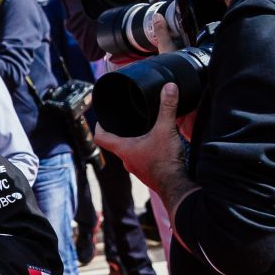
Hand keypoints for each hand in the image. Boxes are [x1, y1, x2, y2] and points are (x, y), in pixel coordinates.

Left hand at [94, 81, 189, 199]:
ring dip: (135, 142)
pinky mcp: (149, 173)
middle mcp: (126, 160)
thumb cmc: (166, 161)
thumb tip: (169, 87)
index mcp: (123, 149)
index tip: (101, 118)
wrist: (176, 186)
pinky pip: (143, 160)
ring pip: (131, 152)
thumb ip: (167, 107)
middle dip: (122, 132)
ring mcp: (137, 168)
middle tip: (128, 120)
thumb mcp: (166, 129)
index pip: (100, 137)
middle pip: (116, 143)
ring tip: (144, 131)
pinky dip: (147, 152)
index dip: (98, 126)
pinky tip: (157, 146)